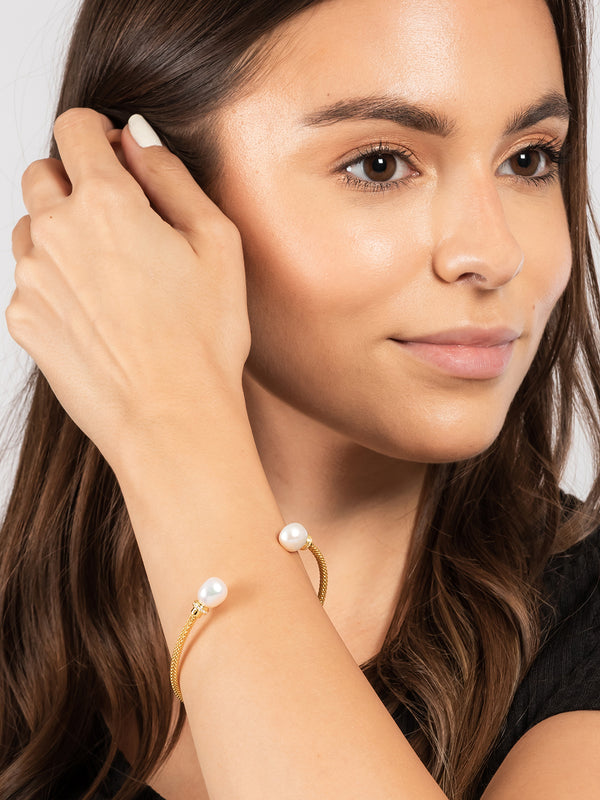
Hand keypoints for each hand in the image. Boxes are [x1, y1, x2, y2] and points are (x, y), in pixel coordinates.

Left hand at [7, 109, 250, 471]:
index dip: (97, 132)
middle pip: (41, 174)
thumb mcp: (217, 241)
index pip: (74, 129)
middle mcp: (56, 232)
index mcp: (106, 203)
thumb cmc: (204, 336)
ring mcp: (32, 278)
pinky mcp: (24, 319)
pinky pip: (28, 280)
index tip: (114, 153)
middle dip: (73, 180)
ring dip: (60, 231)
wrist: (169, 416)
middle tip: (116, 217)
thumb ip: (171, 175)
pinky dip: (55, 281)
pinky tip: (96, 311)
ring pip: (30, 227)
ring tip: (108, 272)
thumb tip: (136, 139)